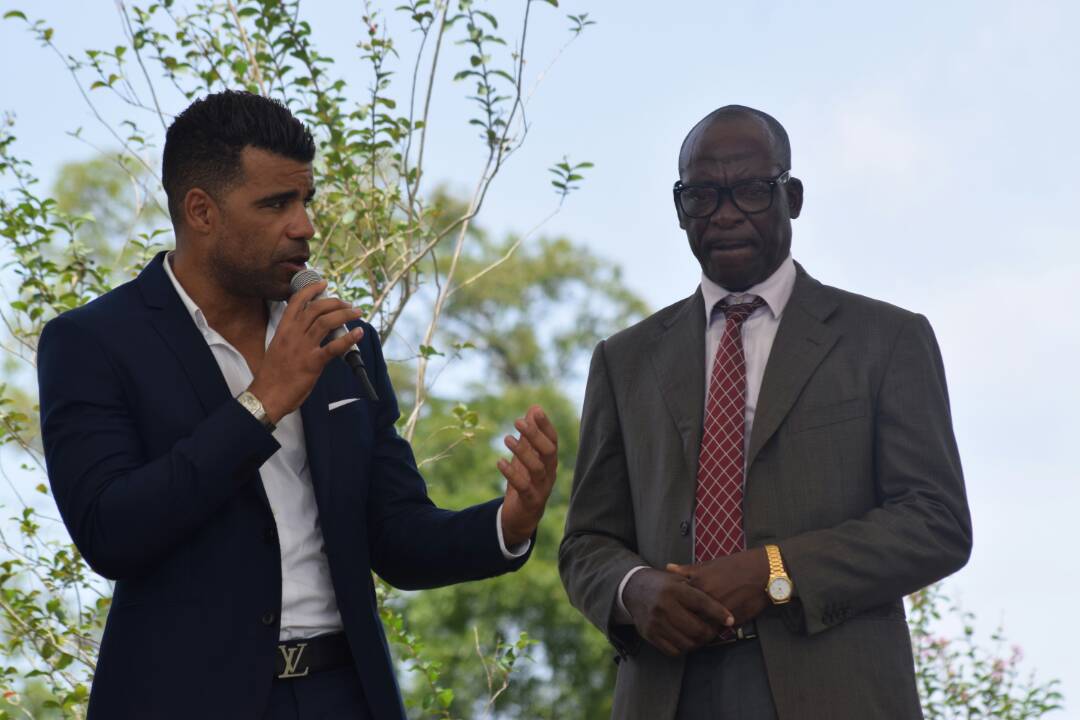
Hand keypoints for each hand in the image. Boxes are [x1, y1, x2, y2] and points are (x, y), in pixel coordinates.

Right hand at [247, 280, 363, 423]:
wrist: (266, 396)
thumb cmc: (272, 375)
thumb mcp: (278, 348)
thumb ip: (292, 338)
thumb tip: (309, 332)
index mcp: (283, 330)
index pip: (296, 302)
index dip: (311, 289)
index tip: (324, 283)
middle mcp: (293, 335)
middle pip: (316, 308)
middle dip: (335, 302)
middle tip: (348, 303)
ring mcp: (303, 348)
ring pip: (326, 322)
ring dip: (345, 314)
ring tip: (357, 313)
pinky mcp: (312, 363)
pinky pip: (334, 347)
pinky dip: (349, 338)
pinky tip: (358, 333)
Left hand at [497, 405, 557, 546]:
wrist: (522, 516)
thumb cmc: (526, 480)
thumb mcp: (527, 455)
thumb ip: (530, 434)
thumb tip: (534, 407)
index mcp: (550, 460)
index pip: (552, 440)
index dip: (545, 425)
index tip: (535, 411)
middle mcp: (550, 472)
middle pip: (549, 451)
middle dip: (534, 435)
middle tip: (517, 421)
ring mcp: (542, 487)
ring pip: (537, 468)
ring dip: (522, 452)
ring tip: (506, 438)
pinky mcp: (530, 501)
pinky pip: (523, 486)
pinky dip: (511, 474)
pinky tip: (499, 462)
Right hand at [623, 568, 734, 656]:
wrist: (632, 589)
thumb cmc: (662, 584)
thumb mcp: (678, 578)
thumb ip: (698, 588)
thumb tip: (722, 600)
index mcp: (673, 589)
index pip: (702, 603)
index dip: (718, 613)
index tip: (730, 620)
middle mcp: (663, 606)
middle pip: (696, 628)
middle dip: (710, 633)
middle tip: (715, 631)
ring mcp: (655, 622)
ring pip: (686, 643)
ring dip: (699, 643)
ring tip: (702, 637)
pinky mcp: (649, 635)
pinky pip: (673, 650)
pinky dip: (684, 648)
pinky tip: (688, 640)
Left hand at [666, 547, 770, 625]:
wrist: (763, 572)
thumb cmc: (736, 566)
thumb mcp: (709, 564)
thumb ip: (688, 570)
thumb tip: (668, 567)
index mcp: (698, 583)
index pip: (677, 601)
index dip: (673, 607)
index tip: (671, 610)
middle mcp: (706, 597)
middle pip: (686, 616)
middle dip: (682, 621)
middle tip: (678, 625)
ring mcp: (718, 610)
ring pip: (699, 626)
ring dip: (696, 631)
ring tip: (692, 633)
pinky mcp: (730, 620)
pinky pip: (715, 631)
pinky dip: (710, 633)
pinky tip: (708, 633)